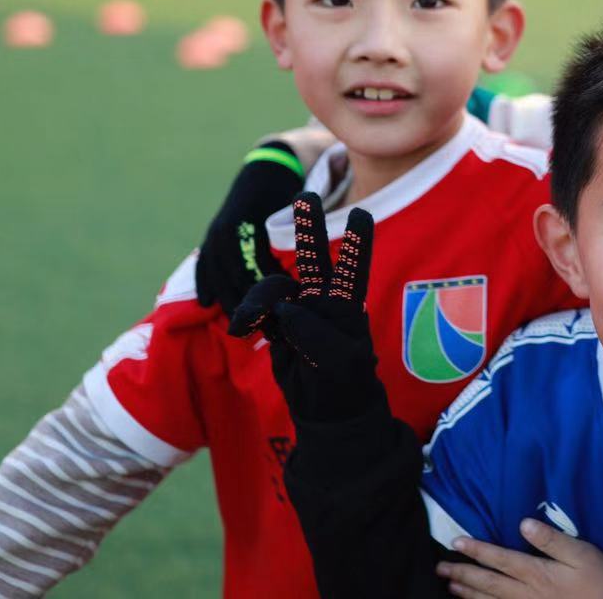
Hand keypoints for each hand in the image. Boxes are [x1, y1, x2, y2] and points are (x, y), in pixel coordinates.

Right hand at [195, 141, 304, 314]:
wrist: (265, 169)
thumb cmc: (284, 192)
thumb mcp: (290, 212)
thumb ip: (290, 239)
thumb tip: (297, 275)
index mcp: (244, 224)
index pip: (254, 264)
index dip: (266, 287)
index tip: (280, 307)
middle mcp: (223, 231)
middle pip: (232, 275)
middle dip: (246, 300)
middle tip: (262, 325)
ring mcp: (213, 234)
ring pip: (216, 274)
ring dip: (226, 298)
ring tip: (240, 322)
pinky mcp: (210, 237)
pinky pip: (203, 264)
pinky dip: (204, 283)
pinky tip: (207, 303)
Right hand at [227, 193, 384, 423]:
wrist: (324, 406)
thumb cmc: (344, 382)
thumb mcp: (339, 362)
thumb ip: (315, 333)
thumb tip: (287, 308)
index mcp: (348, 305)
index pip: (353, 267)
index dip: (356, 241)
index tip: (361, 213)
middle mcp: (324, 300)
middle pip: (315, 258)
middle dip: (309, 228)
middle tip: (305, 195)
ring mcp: (300, 309)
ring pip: (275, 287)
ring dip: (259, 299)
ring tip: (246, 323)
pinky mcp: (279, 322)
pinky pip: (257, 309)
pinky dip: (247, 315)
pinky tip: (240, 329)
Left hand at [436, 518, 602, 598]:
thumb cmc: (600, 579)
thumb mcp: (581, 553)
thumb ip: (552, 539)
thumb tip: (523, 524)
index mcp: (536, 572)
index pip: (499, 559)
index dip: (477, 550)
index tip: (456, 542)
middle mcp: (526, 593)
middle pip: (488, 583)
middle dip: (463, 574)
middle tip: (441, 568)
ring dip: (468, 594)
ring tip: (451, 586)